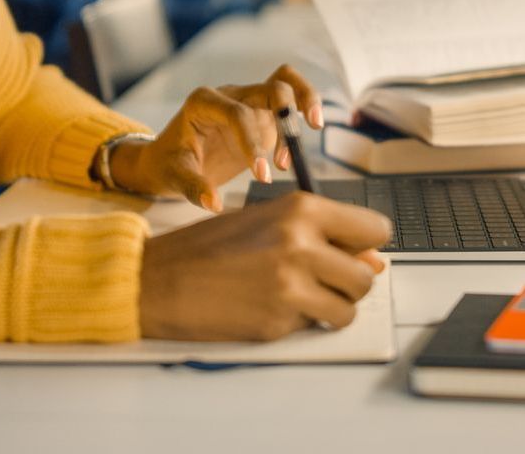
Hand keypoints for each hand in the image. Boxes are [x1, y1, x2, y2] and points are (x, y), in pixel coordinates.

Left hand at [108, 64, 321, 212]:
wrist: (168, 158)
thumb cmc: (169, 164)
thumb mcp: (173, 177)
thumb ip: (193, 188)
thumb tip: (214, 203)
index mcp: (203, 103)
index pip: (237, 113)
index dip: (252, 142)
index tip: (262, 176)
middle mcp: (228, 95)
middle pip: (269, 86)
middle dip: (288, 109)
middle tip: (299, 140)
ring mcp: (247, 101)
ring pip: (284, 81)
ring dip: (304, 100)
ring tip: (314, 127)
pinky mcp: (261, 114)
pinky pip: (288, 100)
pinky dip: (302, 110)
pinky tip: (301, 143)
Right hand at [140, 191, 391, 340]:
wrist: (160, 279)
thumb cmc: (206, 247)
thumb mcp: (264, 222)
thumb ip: (318, 235)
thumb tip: (373, 261)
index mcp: (300, 208)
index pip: (375, 227)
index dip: (365, 244)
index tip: (353, 251)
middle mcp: (302, 242)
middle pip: (366, 275)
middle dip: (346, 283)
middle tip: (314, 279)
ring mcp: (292, 284)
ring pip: (349, 308)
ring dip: (329, 308)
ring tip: (293, 295)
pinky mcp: (280, 320)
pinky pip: (316, 327)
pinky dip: (302, 323)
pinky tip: (270, 306)